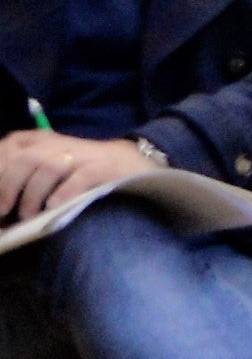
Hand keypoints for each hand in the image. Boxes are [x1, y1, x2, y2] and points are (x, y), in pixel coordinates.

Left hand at [0, 130, 161, 222]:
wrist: (130, 161)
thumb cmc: (81, 170)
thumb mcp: (49, 162)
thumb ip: (24, 172)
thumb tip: (4, 202)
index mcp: (43, 142)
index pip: (11, 149)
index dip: (0, 172)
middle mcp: (60, 145)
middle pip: (26, 160)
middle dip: (9, 186)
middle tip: (3, 211)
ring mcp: (82, 156)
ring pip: (48, 167)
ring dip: (33, 195)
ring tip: (29, 216)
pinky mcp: (102, 168)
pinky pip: (81, 177)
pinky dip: (64, 192)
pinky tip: (54, 207)